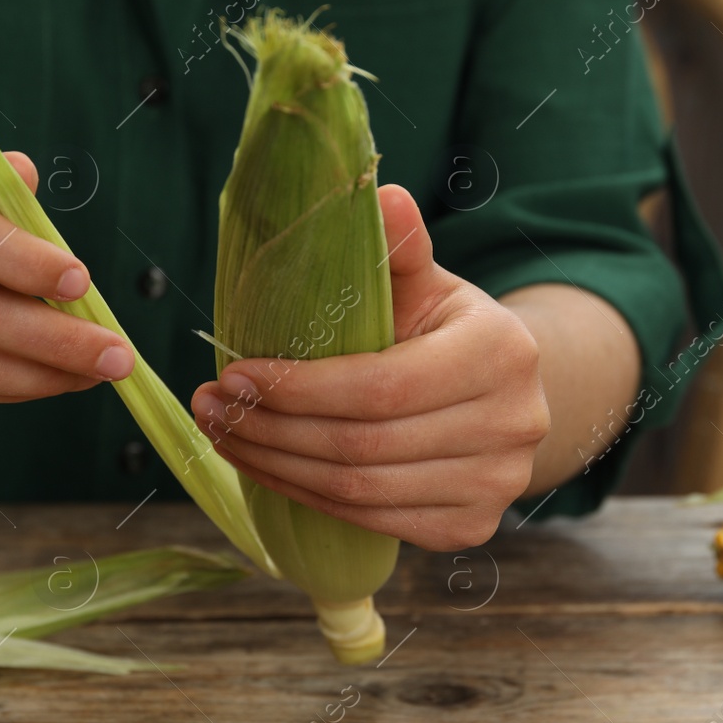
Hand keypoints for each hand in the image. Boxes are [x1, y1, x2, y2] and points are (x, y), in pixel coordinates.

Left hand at [189, 185, 549, 550]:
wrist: (499, 392)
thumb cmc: (442, 328)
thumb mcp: (425, 282)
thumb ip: (399, 248)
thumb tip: (381, 194)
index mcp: (501, 353)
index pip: (382, 387)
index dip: (300, 389)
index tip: (233, 373)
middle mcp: (512, 425)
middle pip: (363, 445)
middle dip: (272, 429)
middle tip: (211, 406)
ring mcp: (495, 485)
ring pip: (359, 492)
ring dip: (276, 465)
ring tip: (223, 432)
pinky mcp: (470, 528)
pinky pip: (370, 522)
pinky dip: (305, 496)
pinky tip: (265, 466)